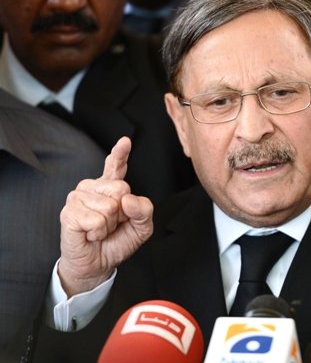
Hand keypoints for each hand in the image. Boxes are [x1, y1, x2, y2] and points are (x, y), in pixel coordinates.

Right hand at [57, 137, 152, 296]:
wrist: (98, 264)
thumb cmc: (117, 242)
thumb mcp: (142, 228)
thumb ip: (144, 210)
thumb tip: (128, 200)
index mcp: (112, 187)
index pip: (116, 166)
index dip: (120, 153)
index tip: (125, 141)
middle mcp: (93, 187)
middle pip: (121, 190)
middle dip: (122, 213)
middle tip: (111, 224)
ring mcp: (78, 198)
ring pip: (109, 206)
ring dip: (109, 225)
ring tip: (99, 230)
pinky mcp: (69, 213)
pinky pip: (96, 220)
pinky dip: (98, 232)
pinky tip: (90, 234)